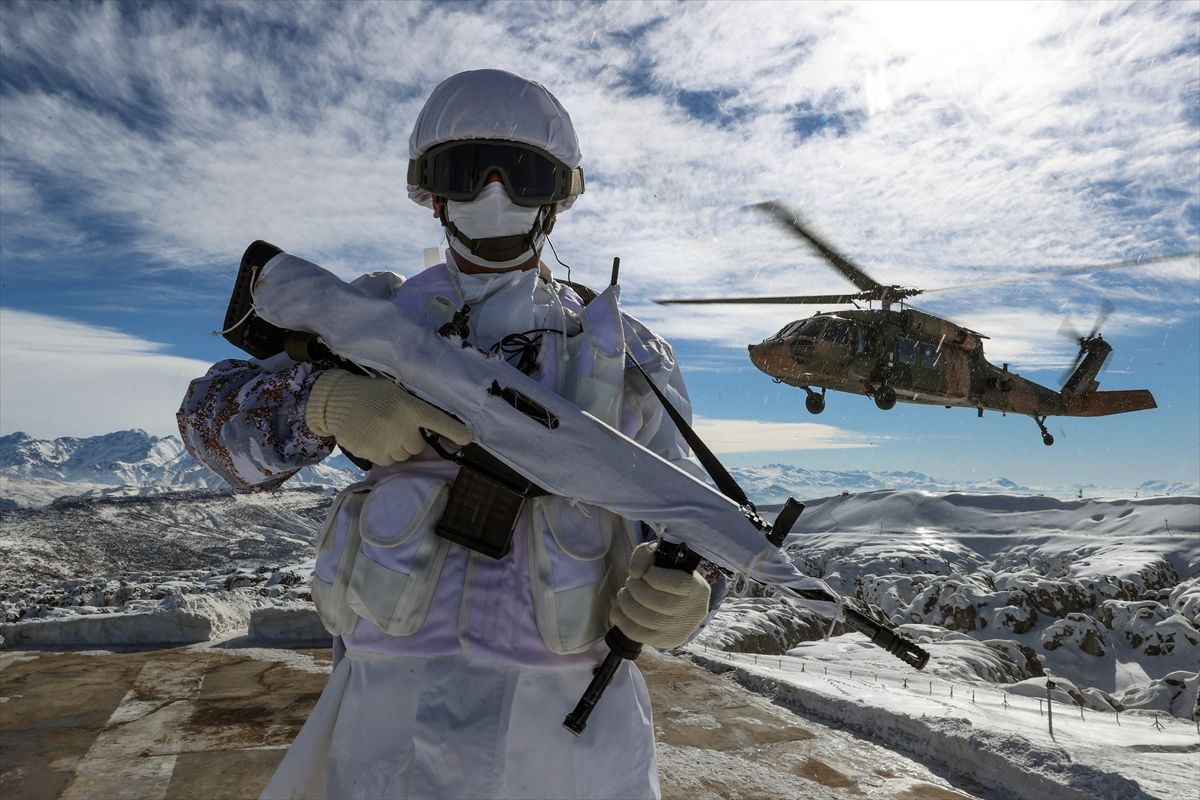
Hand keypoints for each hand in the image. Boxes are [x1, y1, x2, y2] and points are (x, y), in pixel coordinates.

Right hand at [305, 369, 471, 465]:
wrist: (335, 402)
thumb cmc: (370, 394)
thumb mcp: (395, 393)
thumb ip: (412, 409)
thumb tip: (426, 429)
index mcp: (410, 409)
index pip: (438, 421)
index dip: (455, 431)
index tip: (468, 438)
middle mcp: (402, 428)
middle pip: (417, 447)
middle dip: (409, 439)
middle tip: (394, 425)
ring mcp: (387, 443)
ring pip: (402, 456)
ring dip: (396, 447)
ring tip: (380, 431)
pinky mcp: (372, 454)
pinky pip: (387, 461)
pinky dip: (382, 453)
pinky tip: (371, 438)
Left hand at [611, 541, 710, 648]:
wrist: (677, 597)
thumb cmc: (667, 574)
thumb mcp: (659, 555)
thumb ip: (644, 555)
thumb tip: (635, 573)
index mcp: (698, 587)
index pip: (676, 583)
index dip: (653, 576)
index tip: (647, 573)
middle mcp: (694, 611)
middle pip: (659, 602)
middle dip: (636, 589)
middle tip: (630, 583)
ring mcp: (681, 629)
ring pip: (648, 620)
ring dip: (627, 604)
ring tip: (624, 595)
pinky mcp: (666, 641)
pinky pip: (640, 635)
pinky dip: (622, 621)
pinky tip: (617, 611)